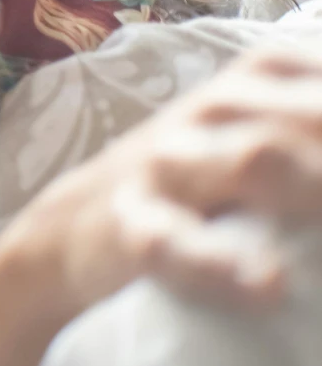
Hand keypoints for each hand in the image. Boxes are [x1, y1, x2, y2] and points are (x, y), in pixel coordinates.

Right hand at [16, 32, 321, 315]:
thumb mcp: (267, 140)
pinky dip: (223, 266)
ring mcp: (169, 167)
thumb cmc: (200, 186)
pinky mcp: (130, 228)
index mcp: (257, 82)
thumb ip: (312, 130)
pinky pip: (174, 243)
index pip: (321, 78)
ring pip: (252, 160)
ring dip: (303, 185)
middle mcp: (216, 112)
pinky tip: (269, 286)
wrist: (69, 231)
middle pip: (312, 116)